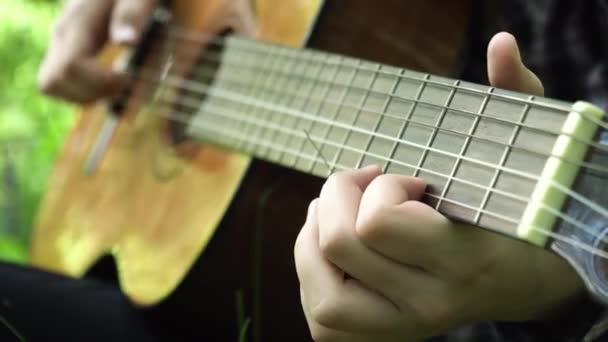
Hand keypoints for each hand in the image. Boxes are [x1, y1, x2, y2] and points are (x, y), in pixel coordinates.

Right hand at [37, 0, 155, 102]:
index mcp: (78, 22)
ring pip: (52, 85)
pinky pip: (61, 82)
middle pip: (52, 81)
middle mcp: (62, 35)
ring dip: (85, 96)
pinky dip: (83, 92)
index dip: (100, 82)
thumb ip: (132, 14)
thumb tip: (127, 42)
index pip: (71, 66)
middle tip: (123, 84)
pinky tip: (109, 84)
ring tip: (117, 86)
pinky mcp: (66, 50)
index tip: (129, 77)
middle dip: (90, 93)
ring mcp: (61, 44)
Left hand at [294, 32, 584, 340]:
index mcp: (464, 259)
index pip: (377, 222)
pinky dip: (313, 276)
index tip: (407, 179)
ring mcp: (403, 328)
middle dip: (337, 196)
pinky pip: (322, 319)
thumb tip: (501, 45)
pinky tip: (334, 248)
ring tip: (341, 214)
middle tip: (365, 185)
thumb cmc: (517, 213)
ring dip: (313, 238)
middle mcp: (430, 304)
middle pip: (337, 243)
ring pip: (321, 293)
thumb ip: (515, 99)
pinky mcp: (381, 339)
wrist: (529, 282)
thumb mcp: (523, 155)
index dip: (379, 187)